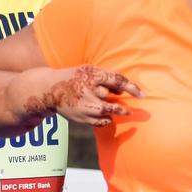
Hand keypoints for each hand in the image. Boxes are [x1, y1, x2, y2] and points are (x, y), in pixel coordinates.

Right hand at [25, 65, 142, 127]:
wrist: (49, 89)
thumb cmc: (73, 77)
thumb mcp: (88, 70)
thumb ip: (106, 77)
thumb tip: (123, 89)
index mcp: (92, 76)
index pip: (117, 81)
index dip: (131, 88)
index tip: (142, 95)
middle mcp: (89, 90)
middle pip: (112, 98)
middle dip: (122, 102)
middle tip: (132, 108)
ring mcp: (84, 105)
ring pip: (108, 111)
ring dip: (118, 112)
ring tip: (126, 112)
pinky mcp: (81, 117)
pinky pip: (100, 121)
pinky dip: (106, 120)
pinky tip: (108, 117)